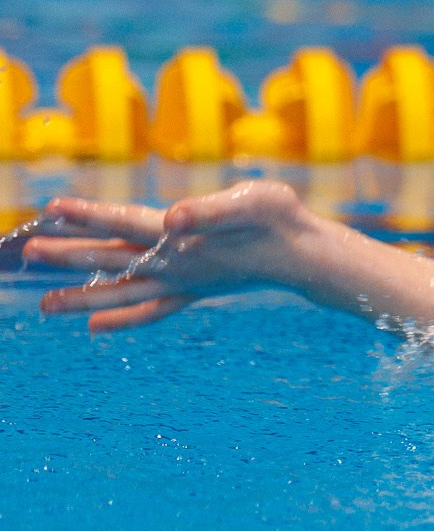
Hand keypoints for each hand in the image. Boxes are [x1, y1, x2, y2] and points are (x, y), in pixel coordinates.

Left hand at [18, 181, 318, 331]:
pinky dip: (124, 317)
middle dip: (70, 257)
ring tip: (44, 306)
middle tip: (27, 254)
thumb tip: (171, 220)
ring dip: (83, 296)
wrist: (309, 253)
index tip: (53, 209)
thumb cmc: (282, 221)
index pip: (126, 222)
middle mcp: (177, 264)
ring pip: (125, 290)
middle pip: (114, 260)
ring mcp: (185, 280)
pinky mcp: (196, 287)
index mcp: (185, 239)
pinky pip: (152, 307)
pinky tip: (97, 327)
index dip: (90, 215)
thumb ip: (209, 211)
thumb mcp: (252, 203)